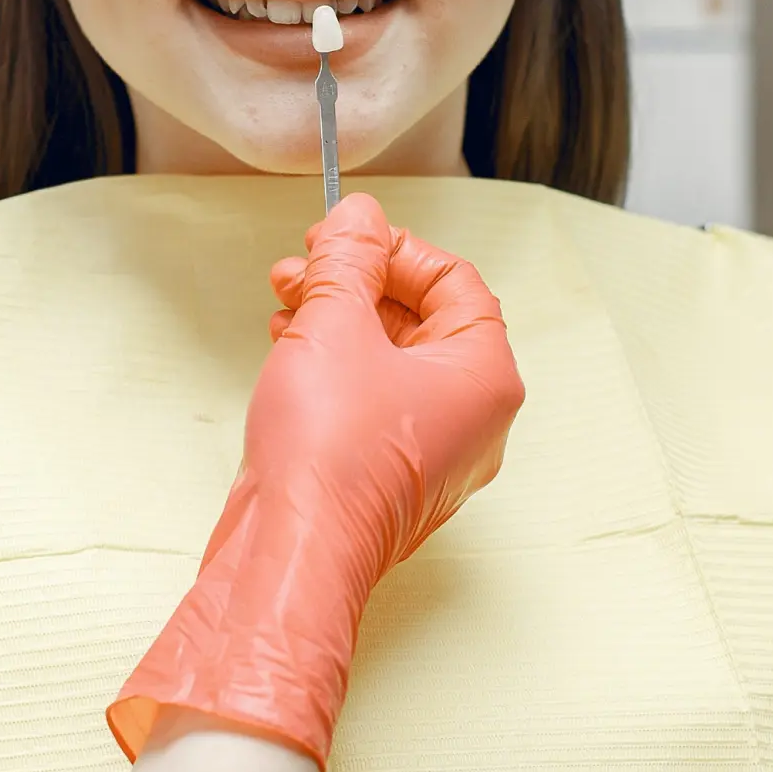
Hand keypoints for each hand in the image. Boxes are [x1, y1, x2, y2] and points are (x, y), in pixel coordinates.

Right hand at [109, 192, 525, 771]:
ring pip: (391, 359)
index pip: (456, 282)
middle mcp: (472, 417)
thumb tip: (358, 219)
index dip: (395, 248)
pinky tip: (288, 347)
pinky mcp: (386, 474)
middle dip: (357, 281)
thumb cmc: (328, 456)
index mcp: (485, 376)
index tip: (345, 237)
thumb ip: (348, 259)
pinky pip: (371, 400)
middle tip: (307, 264)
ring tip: (287, 300)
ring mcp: (431, 452)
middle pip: (423, 318)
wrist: (290, 552)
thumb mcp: (335, 325)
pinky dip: (333, 365)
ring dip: (338, 318)